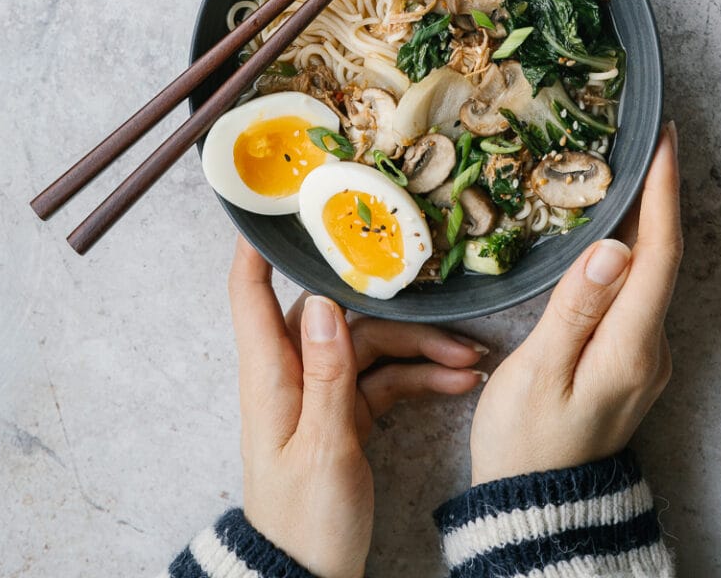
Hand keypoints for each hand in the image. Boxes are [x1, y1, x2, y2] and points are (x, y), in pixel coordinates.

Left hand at [229, 237, 486, 577]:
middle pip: (341, 316)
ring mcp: (323, 393)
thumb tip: (325, 302)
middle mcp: (295, 373)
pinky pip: (386, 382)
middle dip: (395, 313)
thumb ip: (326, 374)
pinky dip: (420, 381)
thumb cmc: (304, 520)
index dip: (259, 244)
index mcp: (272, 374)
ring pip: (373, 347)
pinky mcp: (347, 415)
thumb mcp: (322, 448)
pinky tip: (458, 386)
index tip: (282, 200)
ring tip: (469, 364)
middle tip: (447, 317)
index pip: (250, 292)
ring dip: (420, 352)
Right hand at [470, 124, 681, 483]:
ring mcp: (644, 359)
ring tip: (626, 172)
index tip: (665, 143)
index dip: (663, 194)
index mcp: (631, 348)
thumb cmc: (525, 440)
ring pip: (651, 276)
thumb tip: (613, 247)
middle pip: (662, 259)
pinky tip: (610, 234)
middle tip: (646, 142)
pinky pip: (637, 295)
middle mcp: (651, 350)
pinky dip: (630, 255)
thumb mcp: (539, 373)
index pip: (659, 255)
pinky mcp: (628, 363)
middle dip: (659, 197)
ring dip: (645, 223)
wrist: (537, 504)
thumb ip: (576, 308)